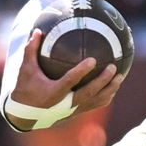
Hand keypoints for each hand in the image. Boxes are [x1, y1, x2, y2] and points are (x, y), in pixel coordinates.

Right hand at [7, 29, 123, 131]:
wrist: (25, 115)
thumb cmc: (25, 88)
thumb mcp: (25, 69)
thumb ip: (31, 50)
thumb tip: (38, 30)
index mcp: (53, 93)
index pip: (70, 81)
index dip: (82, 71)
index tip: (93, 60)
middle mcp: (65, 103)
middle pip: (88, 93)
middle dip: (102, 81)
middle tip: (113, 67)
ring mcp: (72, 109)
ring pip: (95, 101)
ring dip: (109, 89)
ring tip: (120, 76)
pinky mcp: (76, 112)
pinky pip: (95, 105)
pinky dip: (106, 96)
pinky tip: (114, 87)